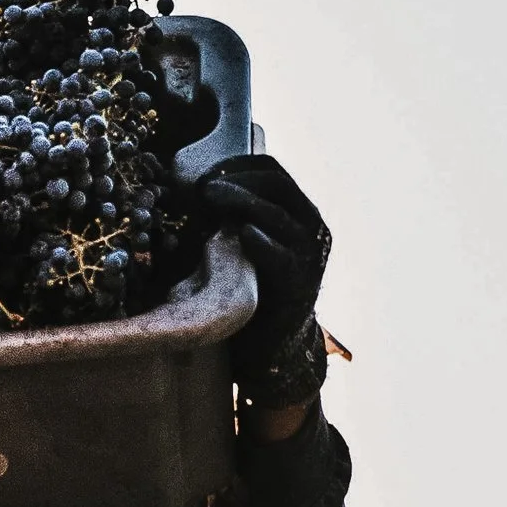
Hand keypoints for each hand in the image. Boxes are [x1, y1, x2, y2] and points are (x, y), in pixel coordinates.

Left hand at [197, 155, 331, 411]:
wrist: (274, 342)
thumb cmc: (252, 284)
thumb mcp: (245, 241)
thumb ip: (234, 214)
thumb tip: (196, 187)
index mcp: (298, 211)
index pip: (272, 170)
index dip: (237, 165)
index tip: (206, 172)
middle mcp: (311, 227)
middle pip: (277, 184)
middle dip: (238, 179)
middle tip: (206, 187)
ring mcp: (309, 255)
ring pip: (278, 214)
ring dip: (241, 200)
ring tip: (212, 198)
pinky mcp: (299, 283)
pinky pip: (281, 256)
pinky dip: (260, 240)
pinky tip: (241, 233)